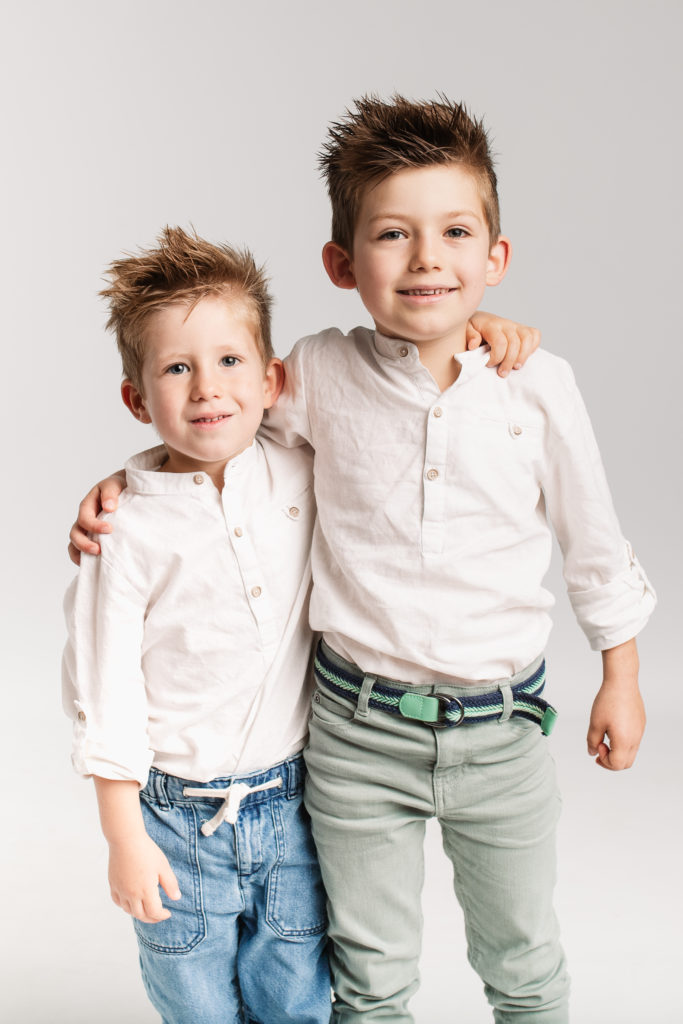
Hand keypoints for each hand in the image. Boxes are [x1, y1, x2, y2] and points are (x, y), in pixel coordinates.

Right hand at [67, 471, 125, 564]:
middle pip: (75, 534)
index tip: (109, 529)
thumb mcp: (114, 484)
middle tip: (99, 550)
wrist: (127, 491)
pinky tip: (96, 565)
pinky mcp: (94, 540)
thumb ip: (110, 493)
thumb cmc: (119, 487)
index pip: (84, 518)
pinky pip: (81, 553)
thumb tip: (109, 507)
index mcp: (87, 506)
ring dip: (82, 554)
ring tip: (96, 559)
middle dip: (84, 544)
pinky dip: (84, 560)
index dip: (94, 526)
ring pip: (74, 545)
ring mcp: (87, 531)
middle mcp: (84, 520)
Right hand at [107, 833, 180, 923]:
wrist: (126, 839)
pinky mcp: (113, 884)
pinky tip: (131, 902)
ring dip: (139, 913)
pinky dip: (125, 906)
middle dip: (152, 918)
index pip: (154, 912)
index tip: (168, 913)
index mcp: (145, 891)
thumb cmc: (146, 851)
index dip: (162, 916)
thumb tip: (176, 898)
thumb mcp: (163, 866)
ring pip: (129, 910)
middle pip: (141, 915)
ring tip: (147, 909)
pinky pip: (118, 901)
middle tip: (159, 915)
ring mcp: (120, 890)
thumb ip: (170, 884)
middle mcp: (131, 894)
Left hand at [467, 312, 540, 376]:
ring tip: (516, 367)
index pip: (500, 342)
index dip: (496, 357)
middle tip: (502, 373)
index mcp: (491, 324)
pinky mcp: (523, 330)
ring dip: (523, 356)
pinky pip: (535, 335)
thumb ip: (470, 337)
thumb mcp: (466, 331)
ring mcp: (516, 326)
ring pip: (527, 339)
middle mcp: (506, 324)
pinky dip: (532, 347)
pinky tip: (523, 357)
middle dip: (509, 361)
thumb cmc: (472, 330)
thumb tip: (474, 345)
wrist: (478, 322)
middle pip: (515, 343)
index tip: (489, 365)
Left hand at [587, 640, 644, 770]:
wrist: (622, 682)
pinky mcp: (641, 724)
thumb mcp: (595, 723)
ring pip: (630, 752)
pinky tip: (613, 728)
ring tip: (605, 737)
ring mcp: (640, 731)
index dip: (604, 760)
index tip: (597, 745)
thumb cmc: (608, 701)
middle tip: (599, 748)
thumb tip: (592, 752)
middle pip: (625, 763)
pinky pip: (634, 740)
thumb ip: (592, 741)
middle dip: (611, 761)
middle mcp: (635, 739)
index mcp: (624, 741)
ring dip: (617, 751)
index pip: (616, 764)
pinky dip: (623, 742)